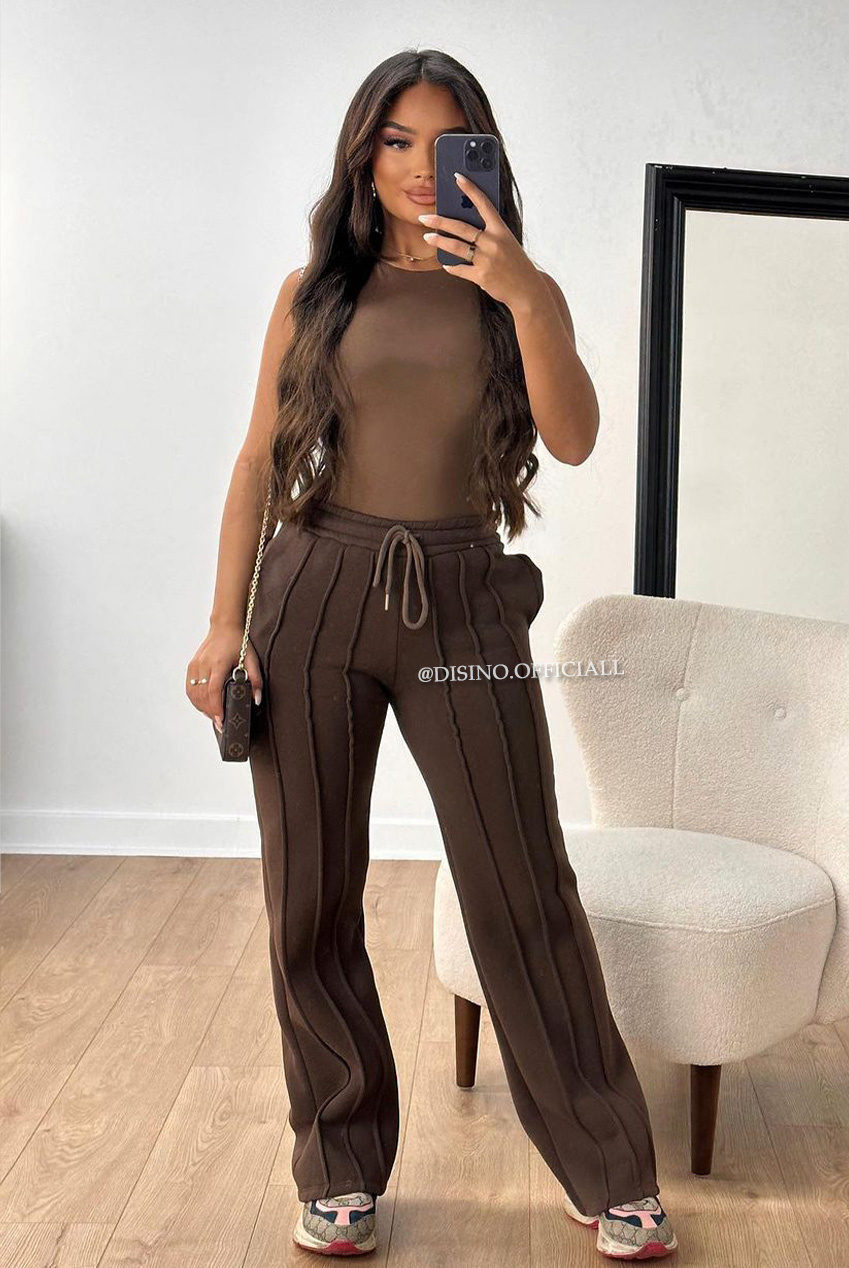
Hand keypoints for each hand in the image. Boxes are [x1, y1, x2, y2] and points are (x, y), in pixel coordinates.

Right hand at [186, 623, 262, 732]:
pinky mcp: (191, 666)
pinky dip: (196, 700)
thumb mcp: (252, 660)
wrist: (224, 626)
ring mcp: (195, 666)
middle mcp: (203, 665)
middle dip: (211, 712)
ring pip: (193, 694)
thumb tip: (257, 700)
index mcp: (218, 663)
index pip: (213, 691)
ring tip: (214, 717)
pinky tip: (204, 706)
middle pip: (202, 696)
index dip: (216, 708)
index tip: (221, 720)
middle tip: (221, 724)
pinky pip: (189, 688)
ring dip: (202, 708)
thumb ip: (256, 680)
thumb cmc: (239, 642)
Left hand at [417, 172, 545, 309]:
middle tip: (424, 218)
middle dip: (440, 221)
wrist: (527, 289)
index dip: (470, 189)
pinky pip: (460, 269)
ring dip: (439, 241)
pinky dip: (452, 266)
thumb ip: (489, 234)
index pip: (484, 204)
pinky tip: (446, 264)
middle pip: (461, 227)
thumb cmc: (515, 264)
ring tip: (427, 237)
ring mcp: (487, 259)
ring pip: (456, 247)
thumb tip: (464, 227)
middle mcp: (493, 242)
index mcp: (501, 230)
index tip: (457, 177)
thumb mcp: (507, 243)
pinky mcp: (482, 276)